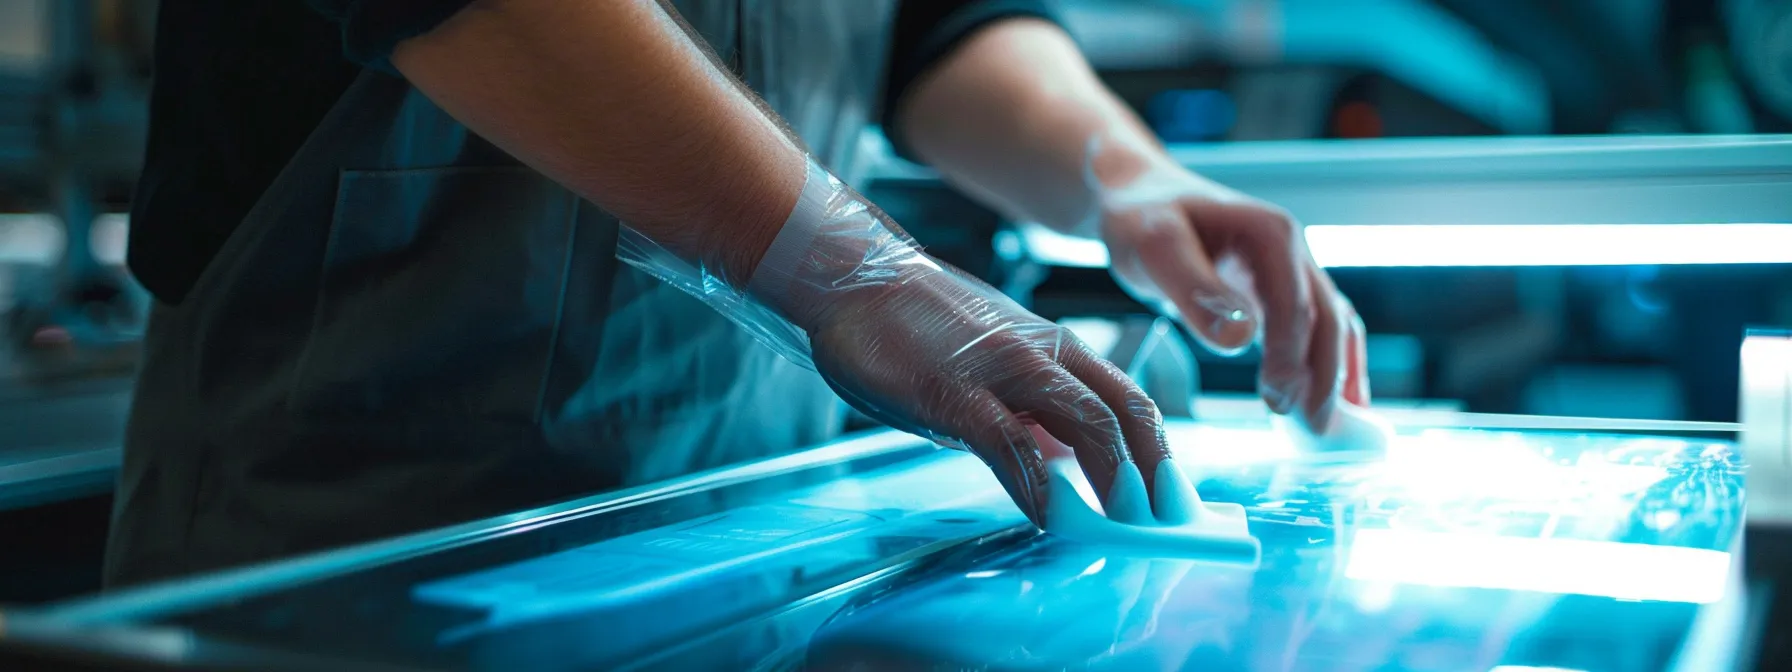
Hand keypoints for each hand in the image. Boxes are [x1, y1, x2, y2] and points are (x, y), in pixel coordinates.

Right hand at [804, 259, 1171, 525]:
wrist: (852, 277)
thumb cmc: (913, 323)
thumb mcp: (991, 361)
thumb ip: (1028, 406)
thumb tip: (1060, 458)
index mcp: (1054, 347)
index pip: (1128, 400)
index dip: (1160, 451)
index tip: (1174, 497)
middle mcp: (1041, 354)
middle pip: (1122, 414)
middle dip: (1152, 474)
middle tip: (1165, 523)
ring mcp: (1001, 371)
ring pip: (1084, 423)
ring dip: (1113, 479)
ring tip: (1127, 524)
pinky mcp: (955, 393)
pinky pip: (1009, 443)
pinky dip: (1035, 485)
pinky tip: (1046, 516)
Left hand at [1085, 137, 1369, 431]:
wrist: (1138, 196)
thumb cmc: (1142, 218)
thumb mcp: (1156, 247)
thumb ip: (1195, 290)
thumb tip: (1241, 338)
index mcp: (1271, 234)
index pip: (1294, 305)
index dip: (1291, 357)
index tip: (1279, 403)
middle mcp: (1293, 250)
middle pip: (1327, 319)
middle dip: (1323, 377)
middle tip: (1311, 430)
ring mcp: (1292, 270)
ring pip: (1332, 327)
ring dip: (1334, 377)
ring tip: (1320, 429)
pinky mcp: (1281, 291)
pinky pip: (1320, 330)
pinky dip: (1331, 366)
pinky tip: (1338, 407)